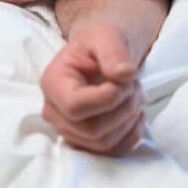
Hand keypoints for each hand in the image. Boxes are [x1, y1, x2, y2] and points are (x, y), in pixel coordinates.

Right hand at [39, 20, 145, 156]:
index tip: (125, 79)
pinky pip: (113, 151)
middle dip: (123, 108)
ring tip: (135, 93)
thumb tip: (124, 74)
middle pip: (91, 129)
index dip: (107, 98)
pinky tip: (136, 112)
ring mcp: (69, 131)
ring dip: (129, 118)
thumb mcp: (106, 35)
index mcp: (52, 83)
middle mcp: (54, 112)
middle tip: (135, 85)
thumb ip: (113, 51)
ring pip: (104, 143)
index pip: (75, 106)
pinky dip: (132, 134)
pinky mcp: (87, 143)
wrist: (101, 54)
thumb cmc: (99, 42)